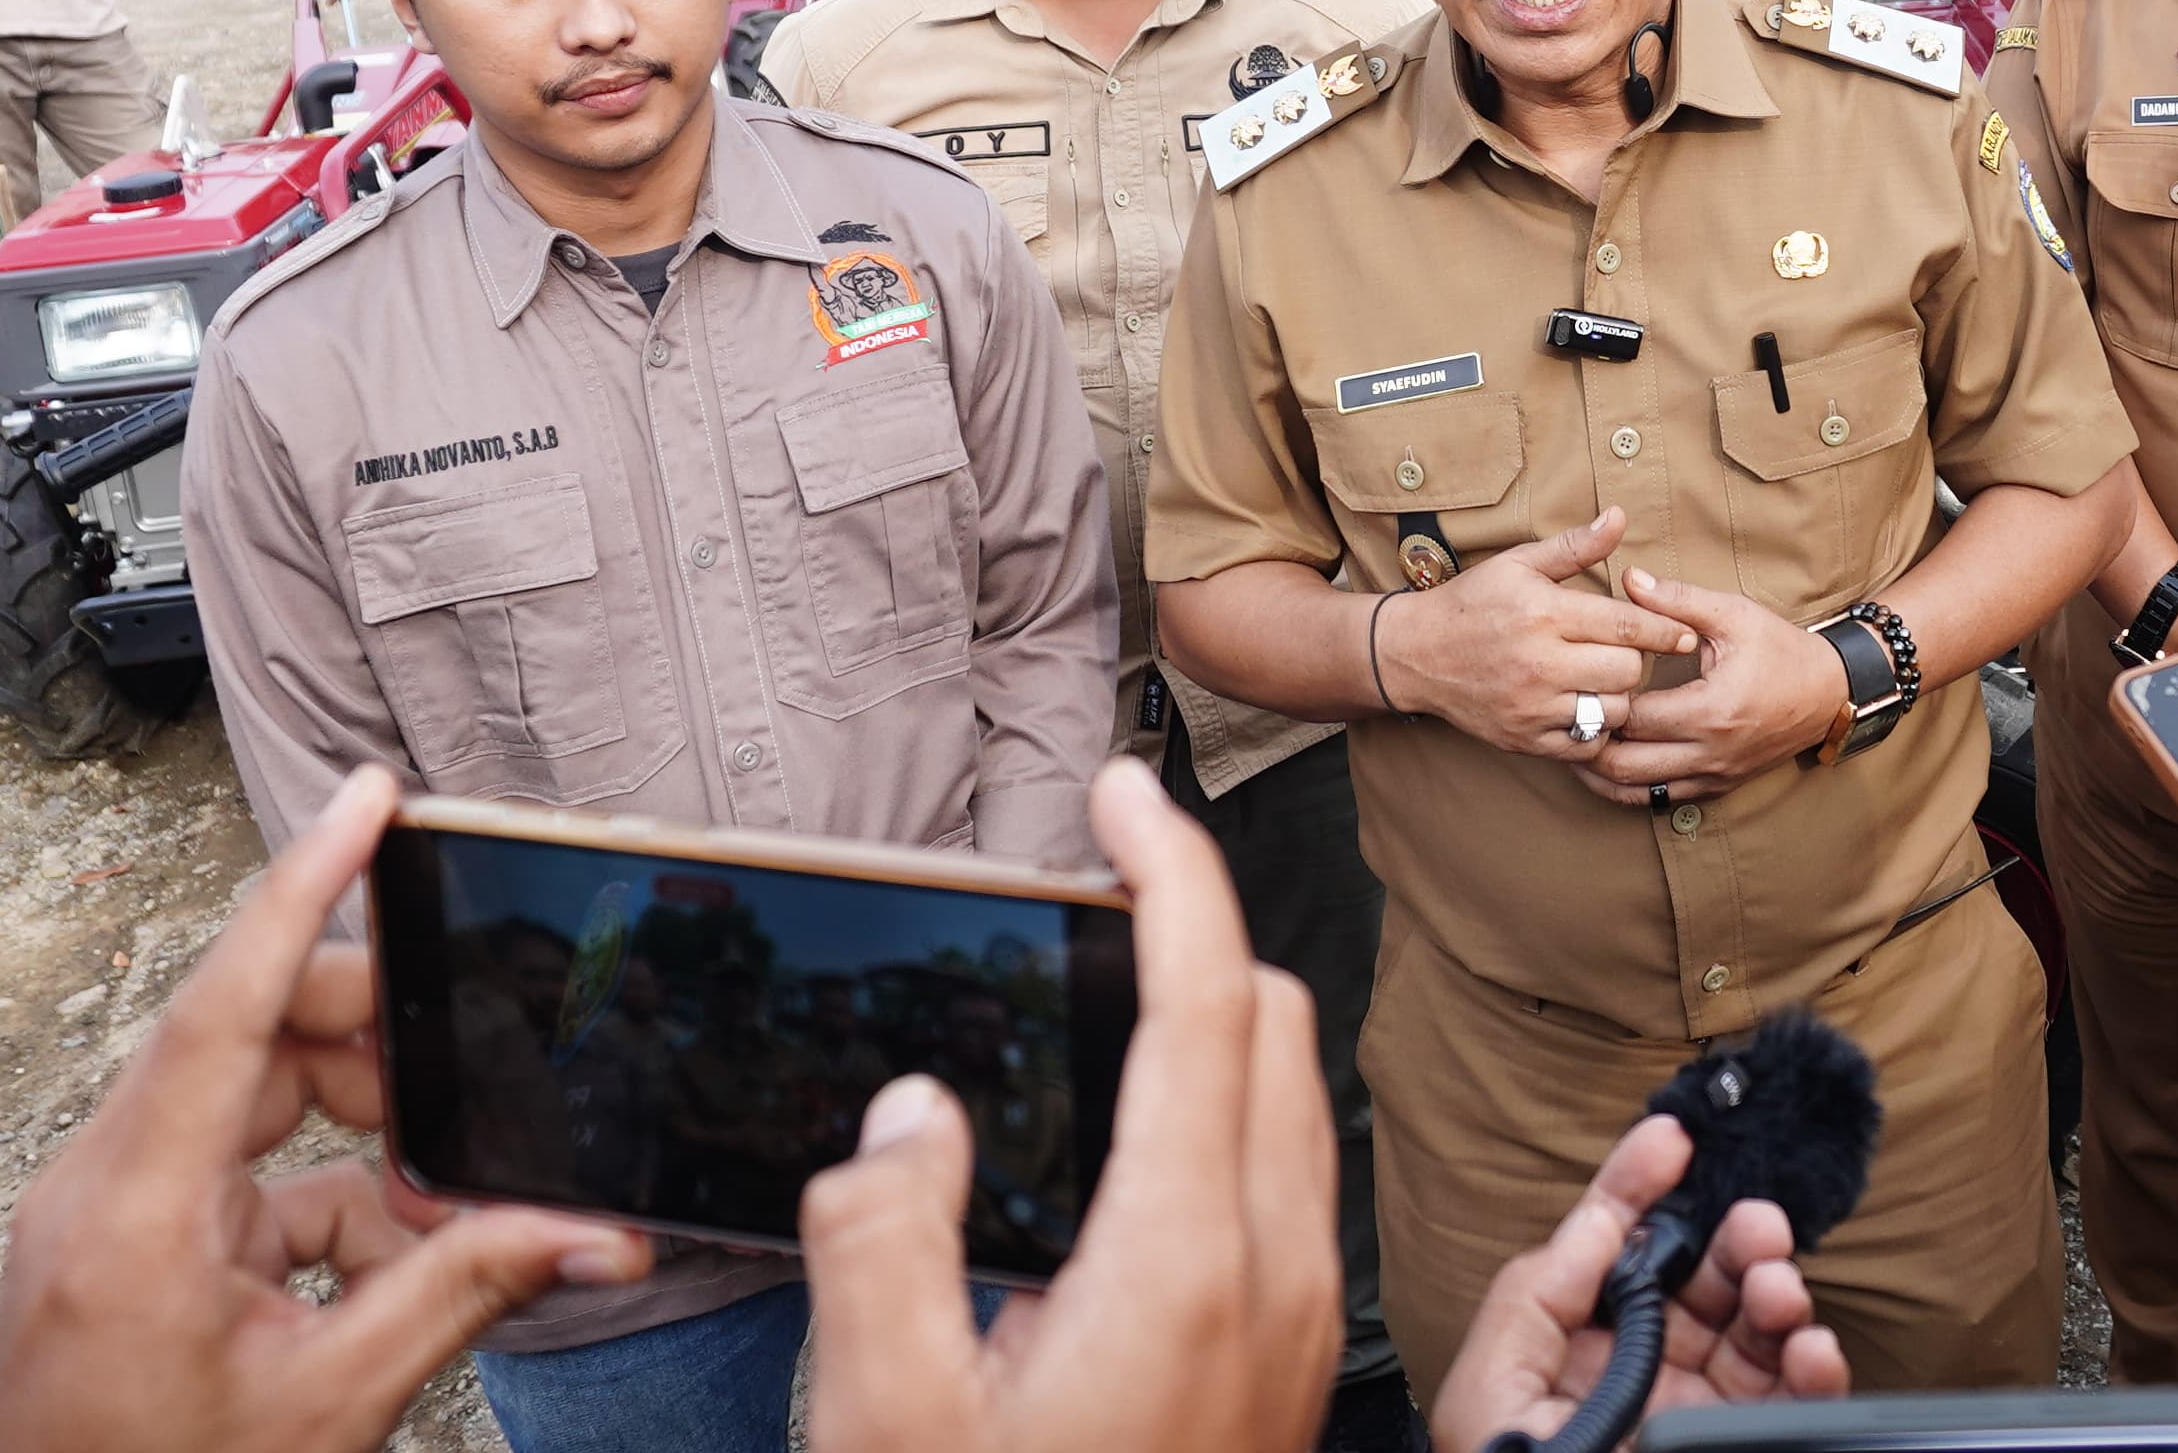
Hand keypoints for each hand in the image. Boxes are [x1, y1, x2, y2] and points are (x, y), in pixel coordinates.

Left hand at [0, 768, 648, 1452]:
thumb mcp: (335, 1403)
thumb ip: (468, 1293)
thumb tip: (598, 1235)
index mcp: (137, 1218)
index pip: (227, 1006)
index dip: (304, 890)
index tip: (367, 799)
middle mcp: (102, 1188)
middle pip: (253, 1036)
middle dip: (373, 1045)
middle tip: (469, 1072)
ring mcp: (103, 1209)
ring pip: (253, 1099)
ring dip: (358, 1135)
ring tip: (430, 1211)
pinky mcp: (122, 1236)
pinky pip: (238, 1167)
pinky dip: (322, 1198)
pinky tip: (373, 1269)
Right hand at [798, 758, 1338, 1452]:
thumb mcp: (888, 1420)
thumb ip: (883, 1245)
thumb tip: (909, 1119)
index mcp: (1184, 1260)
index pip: (1206, 998)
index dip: (1172, 865)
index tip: (1125, 788)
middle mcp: (1270, 1274)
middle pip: (1269, 1026)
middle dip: (1193, 928)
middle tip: (1096, 883)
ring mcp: (1293, 1322)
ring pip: (1288, 1102)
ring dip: (1213, 1021)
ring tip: (1105, 994)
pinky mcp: (1285, 1366)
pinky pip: (1281, 1184)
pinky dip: (1221, 1114)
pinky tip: (1127, 1151)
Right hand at [1376, 509, 1702, 762]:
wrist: (1416, 655)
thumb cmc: (1474, 602)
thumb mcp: (1520, 563)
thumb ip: (1575, 546)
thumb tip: (1619, 517)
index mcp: (1543, 613)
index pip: (1624, 624)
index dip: (1664, 630)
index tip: (1686, 634)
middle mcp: (1539, 663)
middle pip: (1626, 671)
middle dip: (1636, 661)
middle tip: (1627, 653)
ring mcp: (1532, 706)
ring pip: (1611, 711)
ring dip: (1619, 697)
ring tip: (1606, 680)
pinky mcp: (1525, 739)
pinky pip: (1585, 745)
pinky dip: (1596, 729)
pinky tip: (1588, 709)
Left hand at [1428, 1111, 1847, 1450]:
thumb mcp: (1495, 1378)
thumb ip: (1546, 1285)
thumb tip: (1605, 1208)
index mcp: (1578, 1340)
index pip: (1615, 1242)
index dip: (1638, 1183)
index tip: (1671, 1135)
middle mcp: (1644, 1367)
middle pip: (1704, 1278)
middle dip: (1735, 1238)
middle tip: (1754, 1225)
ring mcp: (1698, 1410)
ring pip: (1758, 1329)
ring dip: (1778, 1293)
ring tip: (1778, 1289)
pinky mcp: (1742, 1439)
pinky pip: (1795, 1398)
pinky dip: (1816, 1365)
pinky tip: (1808, 1346)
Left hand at [1580, 569, 1851, 802]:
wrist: (1829, 693)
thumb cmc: (1781, 650)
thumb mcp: (1733, 615)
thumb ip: (1678, 599)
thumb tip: (1629, 579)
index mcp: (1711, 710)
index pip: (1633, 716)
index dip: (1598, 700)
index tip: (1576, 678)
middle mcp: (1710, 753)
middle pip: (1624, 763)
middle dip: (1588, 741)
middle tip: (1563, 713)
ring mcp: (1713, 776)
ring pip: (1635, 791)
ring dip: (1599, 771)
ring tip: (1572, 741)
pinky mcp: (1717, 787)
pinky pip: (1658, 800)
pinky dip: (1627, 785)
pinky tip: (1606, 762)